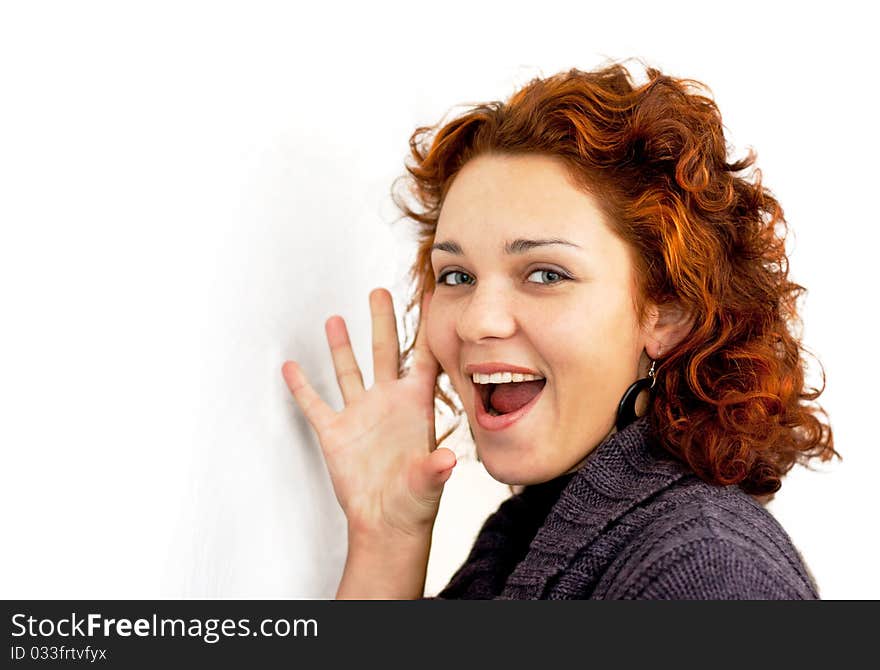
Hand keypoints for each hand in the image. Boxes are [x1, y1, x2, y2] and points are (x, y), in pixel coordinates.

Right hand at [281, 288, 455, 539]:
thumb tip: (445, 462)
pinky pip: (314, 405)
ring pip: (348, 370)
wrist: (386, 524)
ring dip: (341, 345)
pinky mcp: (335, 433)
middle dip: (382, 321)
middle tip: (378, 291)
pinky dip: (301, 386)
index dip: (427, 330)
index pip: (424, 360)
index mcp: (415, 407)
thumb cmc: (415, 503)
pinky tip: (290, 366)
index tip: (430, 296)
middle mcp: (387, 403)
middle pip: (384, 352)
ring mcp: (360, 415)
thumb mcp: (428, 485)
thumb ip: (433, 470)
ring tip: (335, 318)